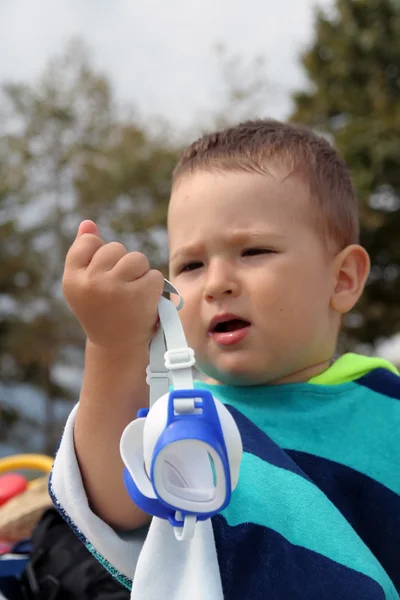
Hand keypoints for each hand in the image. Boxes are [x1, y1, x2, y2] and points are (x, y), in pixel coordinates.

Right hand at [62, 220, 163, 350]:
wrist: (118, 346)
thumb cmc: (103, 310)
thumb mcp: (87, 284)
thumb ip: (85, 253)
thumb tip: (87, 222)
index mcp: (72, 279)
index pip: (88, 243)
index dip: (100, 256)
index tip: (102, 278)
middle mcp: (90, 282)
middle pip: (115, 248)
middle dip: (122, 264)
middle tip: (120, 290)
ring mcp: (115, 288)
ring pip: (136, 258)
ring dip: (140, 273)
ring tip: (133, 294)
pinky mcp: (139, 294)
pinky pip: (154, 274)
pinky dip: (154, 287)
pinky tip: (145, 303)